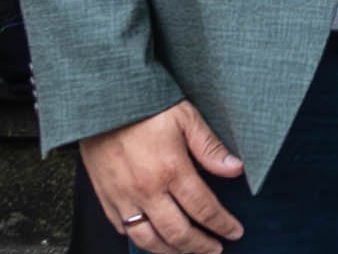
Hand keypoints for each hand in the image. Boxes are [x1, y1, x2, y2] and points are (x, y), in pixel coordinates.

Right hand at [80, 101, 246, 251]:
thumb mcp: (186, 117)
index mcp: (171, 170)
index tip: (234, 232)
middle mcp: (146, 189)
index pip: (203, 209)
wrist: (101, 99)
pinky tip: (152, 238)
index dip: (222, 225)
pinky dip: (140, 239)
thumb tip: (236, 169)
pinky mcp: (105, 196)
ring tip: (187, 252)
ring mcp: (123, 196)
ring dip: (171, 251)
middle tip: (215, 250)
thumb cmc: (145, 104)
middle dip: (200, 246)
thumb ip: (210, 147)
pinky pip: (123, 229)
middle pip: (178, 233)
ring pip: (148, 239)